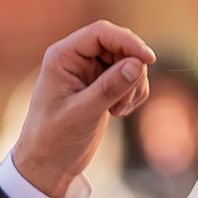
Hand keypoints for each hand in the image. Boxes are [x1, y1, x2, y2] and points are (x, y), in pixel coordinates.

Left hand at [10, 21, 156, 197]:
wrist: (49, 163)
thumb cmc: (54, 138)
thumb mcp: (82, 113)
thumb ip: (109, 87)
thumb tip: (137, 64)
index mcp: (63, 57)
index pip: (101, 34)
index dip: (128, 41)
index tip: (148, 59)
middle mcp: (76, 59)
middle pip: (118, 45)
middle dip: (132, 68)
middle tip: (129, 97)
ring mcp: (90, 72)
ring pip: (127, 62)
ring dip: (133, 83)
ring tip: (120, 109)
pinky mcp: (102, 86)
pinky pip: (129, 78)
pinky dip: (133, 93)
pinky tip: (119, 112)